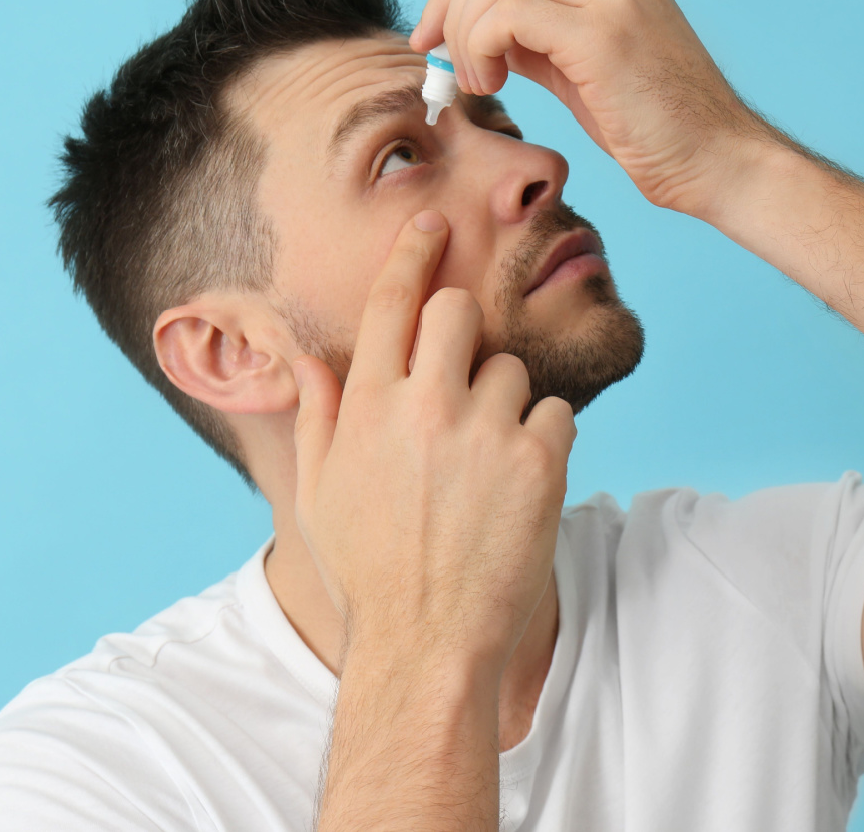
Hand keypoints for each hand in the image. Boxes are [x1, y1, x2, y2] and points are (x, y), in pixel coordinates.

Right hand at [290, 210, 575, 667]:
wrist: (429, 641)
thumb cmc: (370, 570)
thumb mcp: (322, 494)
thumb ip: (320, 415)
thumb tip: (307, 357)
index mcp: (369, 406)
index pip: (392, 302)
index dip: (413, 252)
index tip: (433, 222)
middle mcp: (425, 405)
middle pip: (459, 311)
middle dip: (464, 333)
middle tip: (464, 382)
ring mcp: (485, 430)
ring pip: (511, 369)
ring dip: (504, 403)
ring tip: (485, 467)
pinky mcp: (539, 460)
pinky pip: (556, 413)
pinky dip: (544, 441)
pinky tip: (519, 485)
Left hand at [410, 0, 776, 215]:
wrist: (720, 162)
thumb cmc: (655, 129)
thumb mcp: (582, 70)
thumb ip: (535, 39)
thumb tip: (472, 30)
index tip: (432, 41)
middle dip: (450, 13)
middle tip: (440, 68)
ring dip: (465, 37)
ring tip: (478, 85)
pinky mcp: (602, 31)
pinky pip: (506, 16)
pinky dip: (480, 48)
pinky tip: (492, 84)